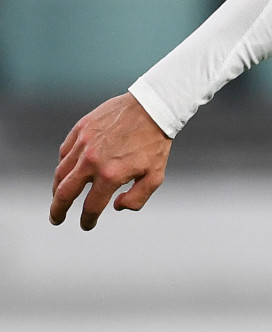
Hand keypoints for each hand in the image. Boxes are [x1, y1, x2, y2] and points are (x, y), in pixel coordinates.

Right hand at [51, 93, 172, 229]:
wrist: (152, 107)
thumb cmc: (155, 143)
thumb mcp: (156, 175)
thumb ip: (138, 198)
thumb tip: (116, 207)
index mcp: (110, 175)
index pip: (91, 206)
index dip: (88, 220)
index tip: (86, 224)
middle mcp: (91, 161)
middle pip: (64, 193)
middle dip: (58, 210)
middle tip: (57, 218)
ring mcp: (83, 144)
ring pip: (60, 173)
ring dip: (57, 189)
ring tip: (59, 197)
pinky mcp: (80, 130)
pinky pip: (64, 153)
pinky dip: (62, 165)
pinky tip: (66, 171)